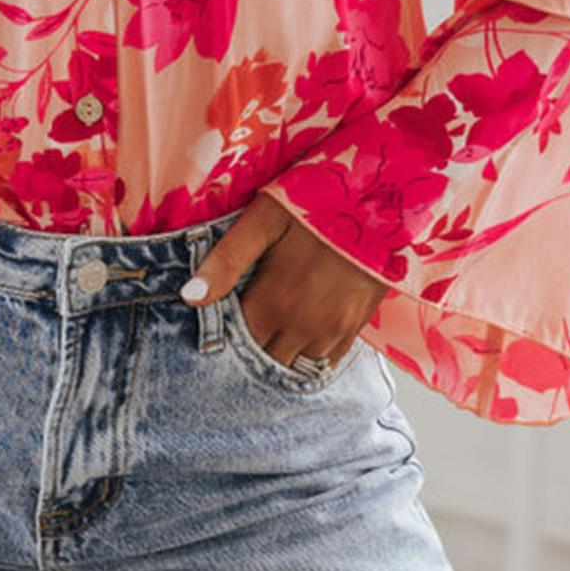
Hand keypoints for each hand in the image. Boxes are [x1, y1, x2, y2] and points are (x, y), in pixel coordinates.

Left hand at [181, 192, 392, 367]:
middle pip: (265, 361)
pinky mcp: (355, 328)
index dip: (224, 340)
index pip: (238, 344)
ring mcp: (332, 332)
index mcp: (273, 303)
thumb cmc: (317, 203)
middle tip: (241, 332)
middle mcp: (301, 328)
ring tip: (267, 337)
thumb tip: (188, 296)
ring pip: (295, 368)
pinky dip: (308, 359)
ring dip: (279, 358)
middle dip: (250, 352)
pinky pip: (326, 363)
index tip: (216, 326)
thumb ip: (226, 260)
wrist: (381, 202)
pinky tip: (298, 341)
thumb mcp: (264, 220)